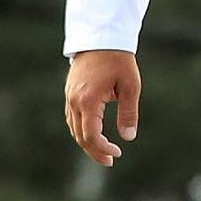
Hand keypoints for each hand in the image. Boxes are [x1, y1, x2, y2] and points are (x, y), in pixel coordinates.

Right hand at [65, 49, 140, 166]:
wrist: (101, 38)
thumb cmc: (119, 61)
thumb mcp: (130, 87)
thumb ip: (128, 113)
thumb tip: (128, 137)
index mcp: (88, 100)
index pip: (90, 136)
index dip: (103, 149)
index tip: (117, 154)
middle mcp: (74, 101)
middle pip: (79, 136)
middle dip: (94, 151)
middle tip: (110, 161)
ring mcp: (69, 97)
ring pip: (74, 128)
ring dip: (87, 143)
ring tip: (103, 152)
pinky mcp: (70, 93)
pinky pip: (73, 118)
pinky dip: (82, 130)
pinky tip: (93, 135)